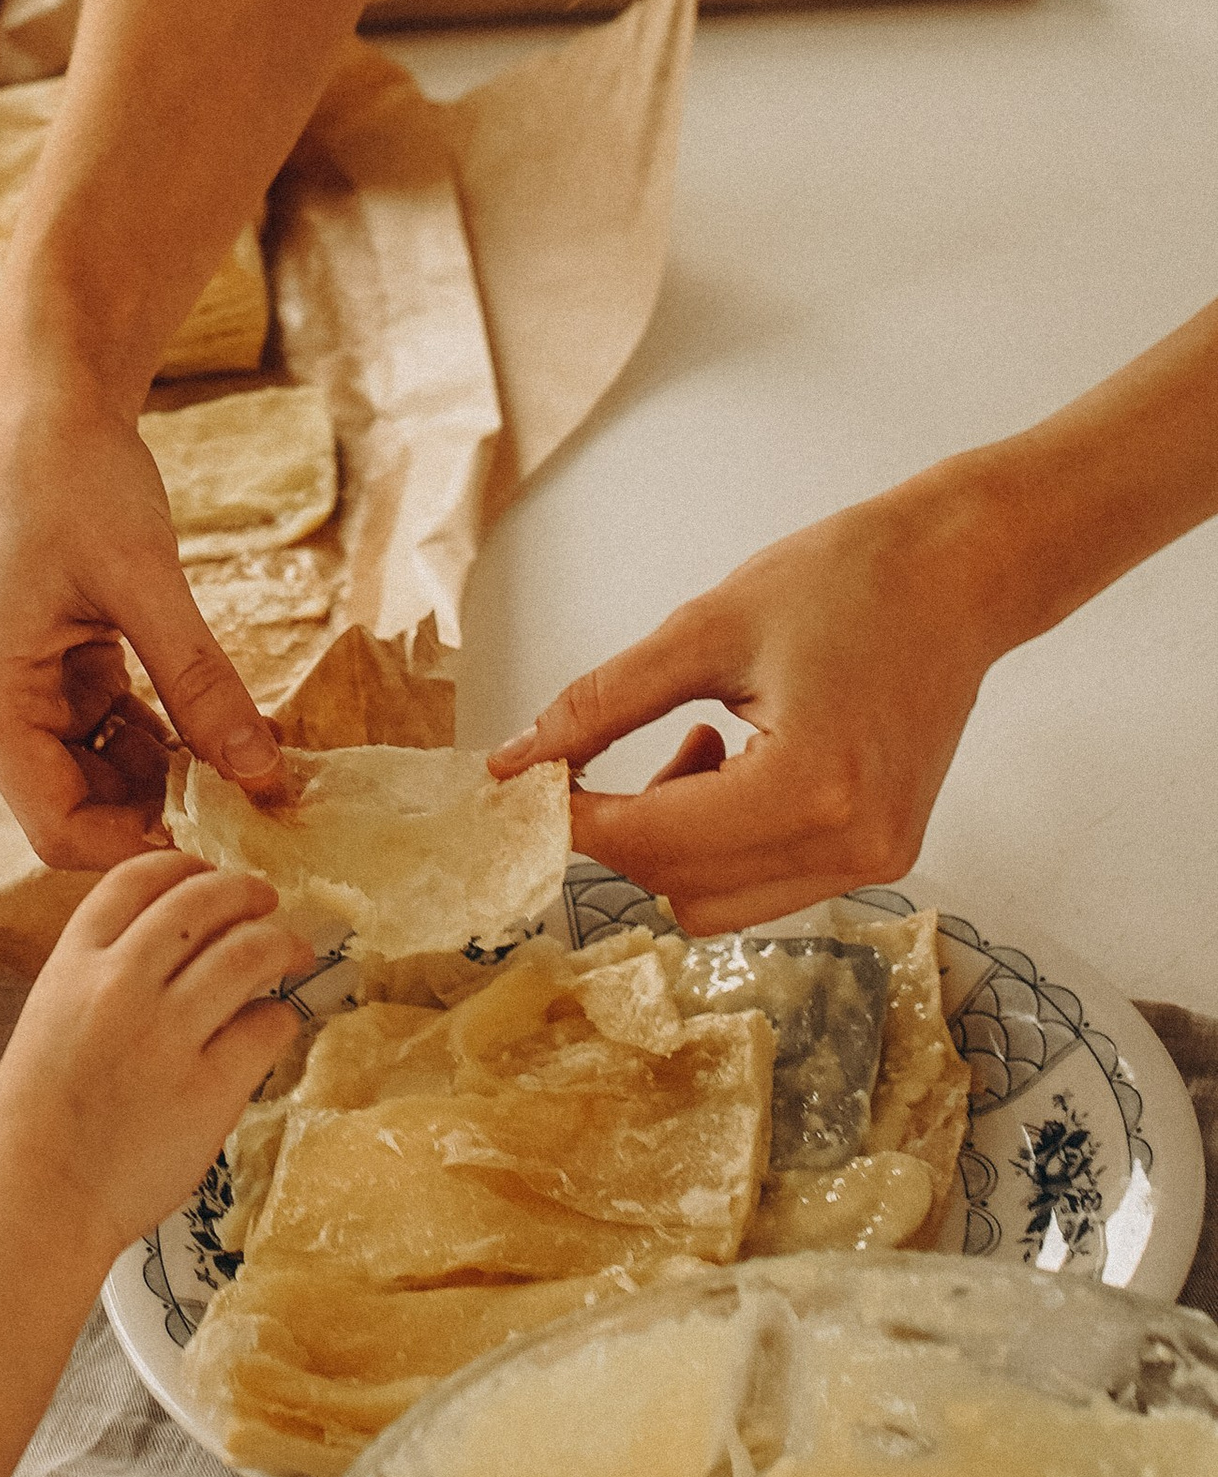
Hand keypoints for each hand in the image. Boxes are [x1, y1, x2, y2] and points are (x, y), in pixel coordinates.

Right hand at [0, 377, 286, 867]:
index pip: (59, 827)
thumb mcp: (145, 582)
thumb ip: (199, 682)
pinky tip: (227, 724)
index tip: (226, 842)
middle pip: (80, 807)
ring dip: (172, 774)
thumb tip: (261, 772)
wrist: (50, 402)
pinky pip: (115, 725)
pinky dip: (168, 732)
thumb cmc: (74, 478)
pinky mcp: (61, 660)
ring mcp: (28, 683)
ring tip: (254, 766)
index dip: (139, 846)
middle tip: (258, 807)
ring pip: (103, 771)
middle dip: (164, 811)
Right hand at [0, 852, 299, 1259]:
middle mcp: (121, 982)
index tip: (207, 873)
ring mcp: (168, 1033)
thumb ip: (95, 978)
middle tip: (265, 902)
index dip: (183, 865)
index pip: (137, 879)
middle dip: (243, 893)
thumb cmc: (33, 1122)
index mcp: (72, 964)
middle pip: (201, 902)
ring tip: (291, 950)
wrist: (40, 1198)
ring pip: (245, 953)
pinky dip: (279, 1016)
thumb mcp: (47, 1020)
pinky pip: (265, 1027)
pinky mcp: (210, 1086)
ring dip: (278, 942)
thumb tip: (162, 954)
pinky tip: (277, 1022)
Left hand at [490, 478, 1003, 928]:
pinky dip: (722, 842)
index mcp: (809, 788)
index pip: (649, 841)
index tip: (523, 784)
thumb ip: (600, 704)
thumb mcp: (702, 630)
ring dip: (675, 839)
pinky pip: (766, 884)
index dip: (571, 816)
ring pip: (719, 902)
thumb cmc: (847, 580)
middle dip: (621, 828)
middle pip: (678, 887)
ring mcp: (875, 860)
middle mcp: (851, 845)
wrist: (961, 574)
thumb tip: (517, 762)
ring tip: (696, 743)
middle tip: (602, 752)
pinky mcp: (883, 853)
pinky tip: (733, 763)